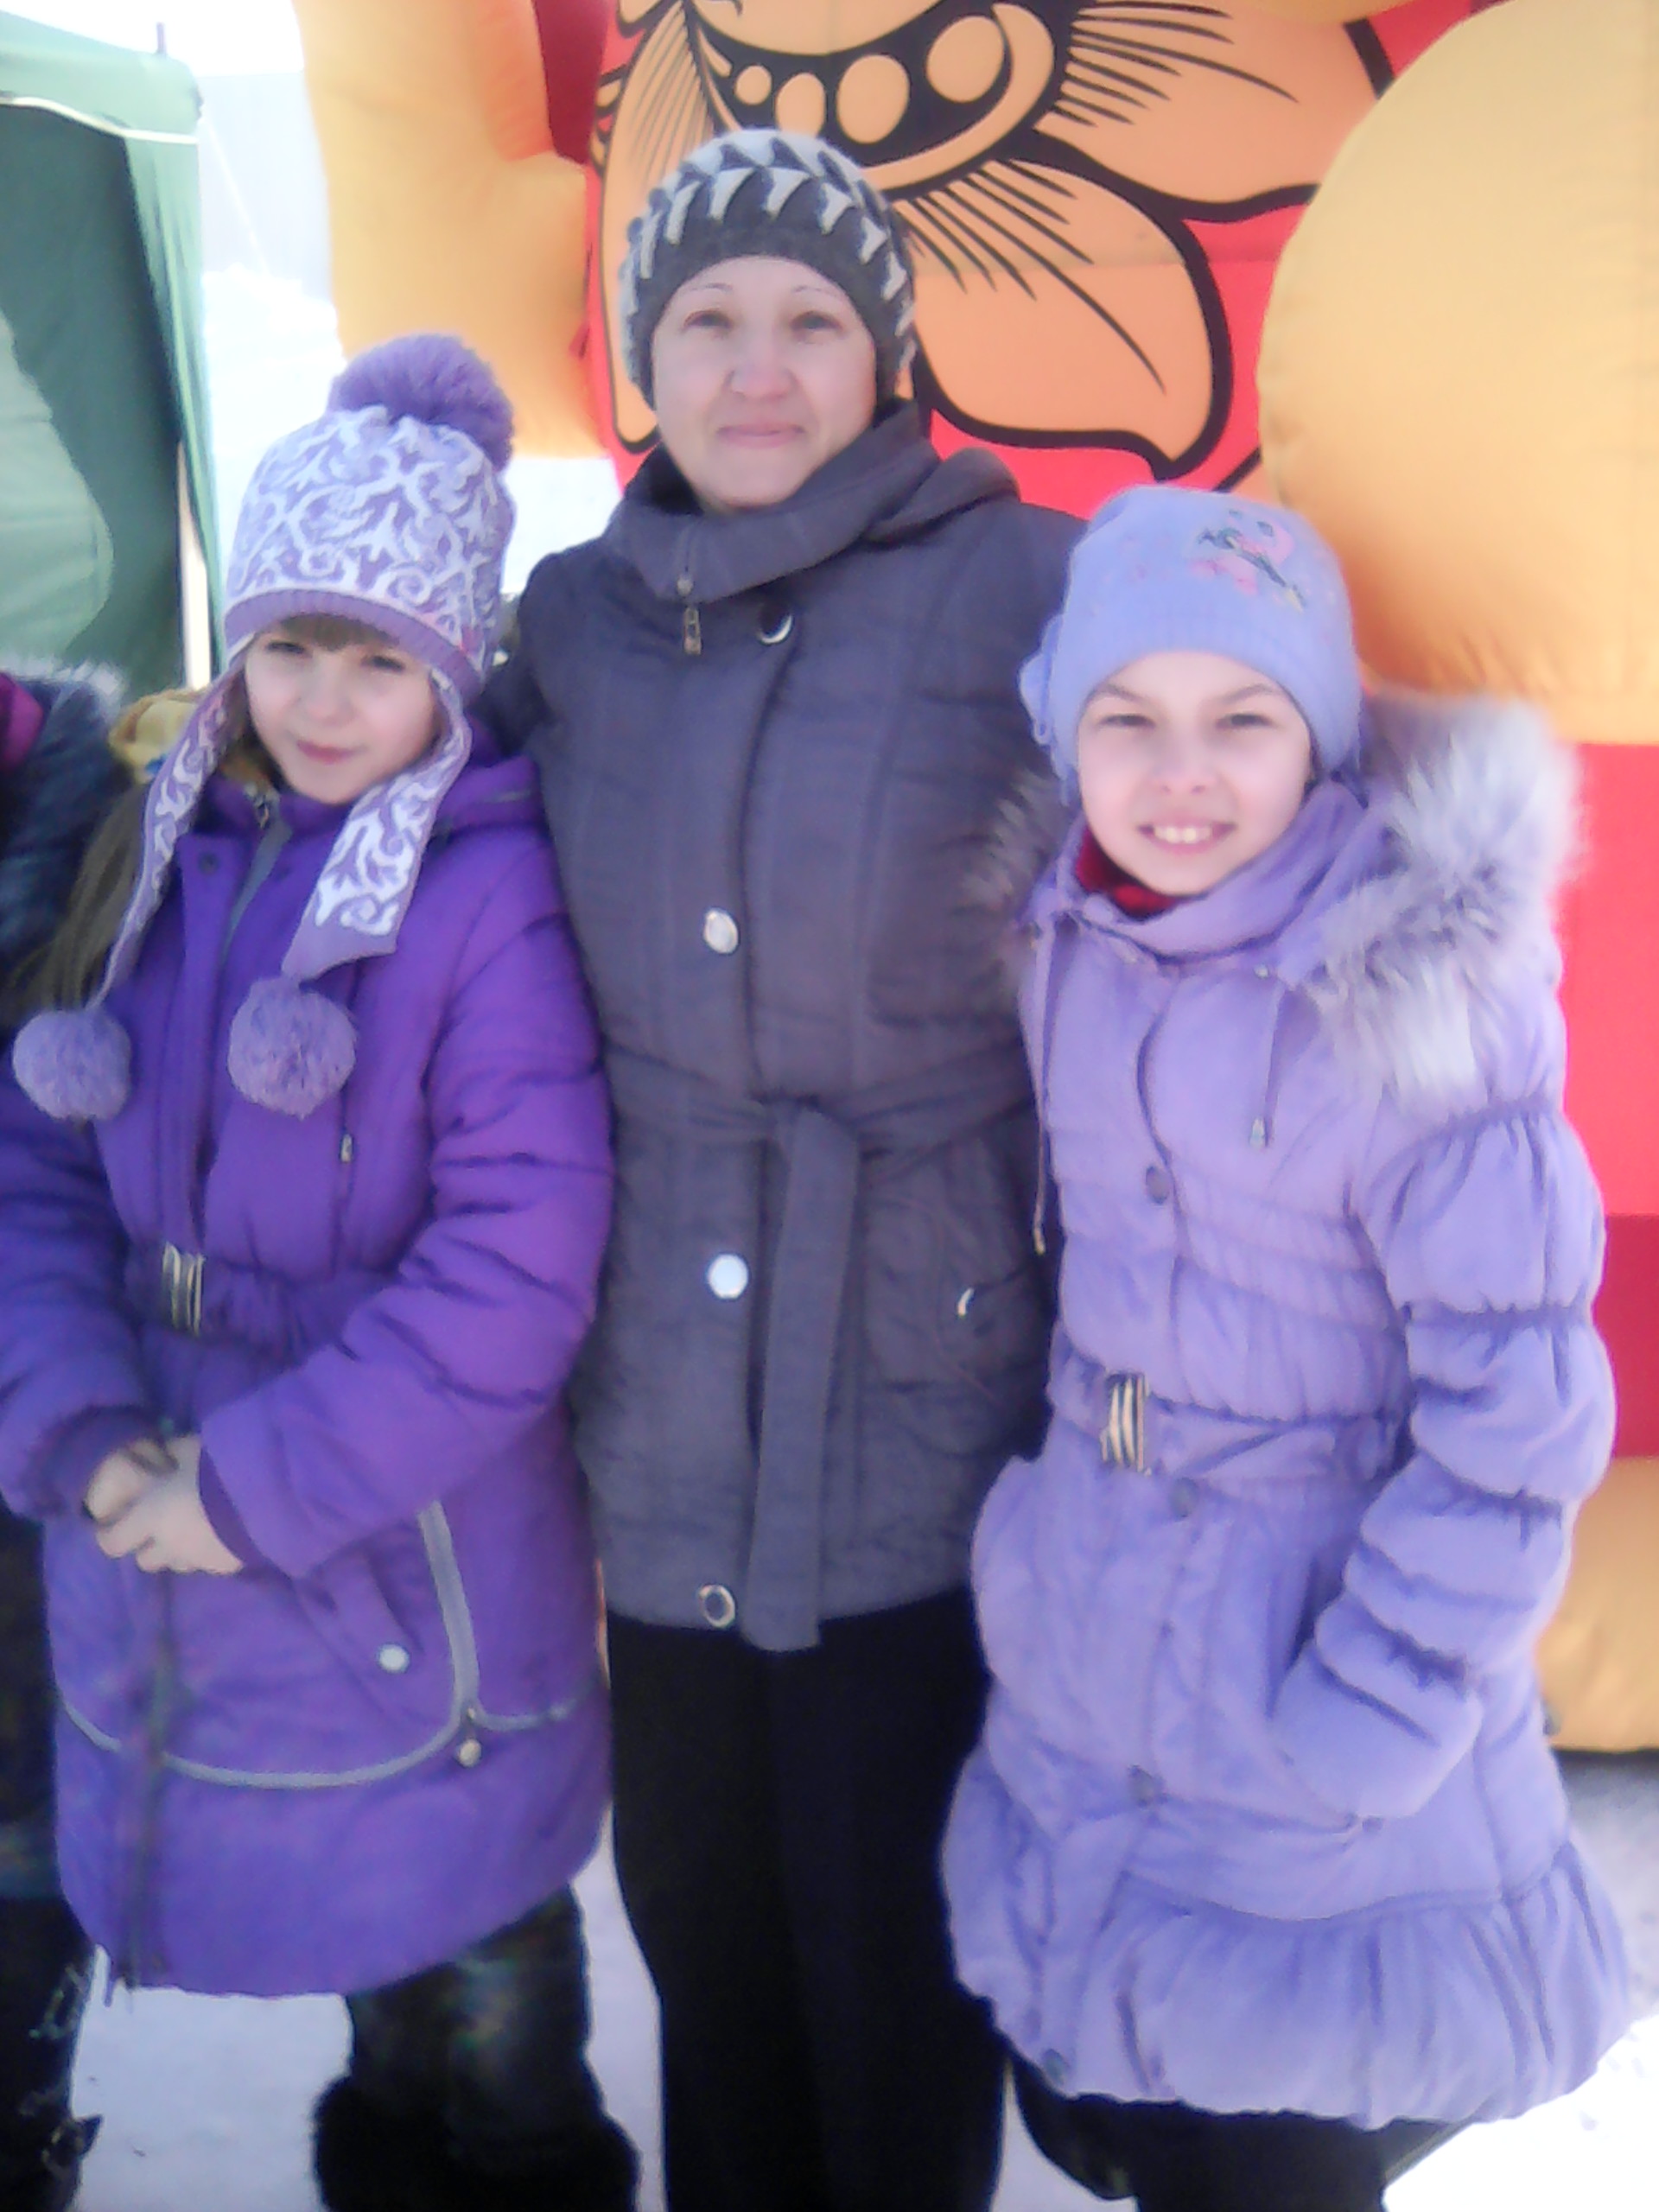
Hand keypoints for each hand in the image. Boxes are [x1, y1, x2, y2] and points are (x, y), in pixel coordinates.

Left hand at [93, 1437, 241, 1575]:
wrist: (264, 1500)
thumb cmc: (217, 1471)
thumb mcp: (192, 1449)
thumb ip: (174, 1452)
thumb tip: (167, 1451)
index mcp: (150, 1516)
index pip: (113, 1542)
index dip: (109, 1535)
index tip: (111, 1526)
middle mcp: (168, 1544)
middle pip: (145, 1560)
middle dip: (148, 1546)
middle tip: (156, 1528)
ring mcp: (196, 1560)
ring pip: (176, 1564)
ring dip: (177, 1552)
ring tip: (191, 1533)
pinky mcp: (224, 1566)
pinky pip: (206, 1564)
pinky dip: (207, 1553)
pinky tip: (220, 1536)